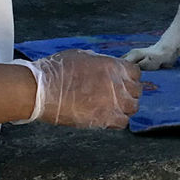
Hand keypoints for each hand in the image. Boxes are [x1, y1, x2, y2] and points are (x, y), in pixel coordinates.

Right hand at [23, 50, 142, 128]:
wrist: (43, 90)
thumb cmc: (56, 71)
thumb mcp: (81, 56)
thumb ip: (99, 62)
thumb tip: (104, 66)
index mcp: (112, 66)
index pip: (135, 72)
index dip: (129, 77)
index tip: (123, 81)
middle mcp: (117, 84)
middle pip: (137, 91)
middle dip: (129, 92)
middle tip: (118, 95)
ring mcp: (113, 103)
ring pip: (133, 107)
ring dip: (125, 107)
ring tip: (113, 107)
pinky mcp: (104, 119)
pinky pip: (122, 122)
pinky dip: (117, 121)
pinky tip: (107, 117)